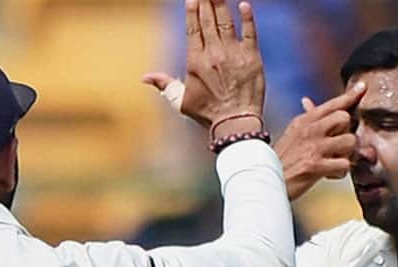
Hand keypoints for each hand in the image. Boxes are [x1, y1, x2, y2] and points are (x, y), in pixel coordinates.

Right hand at [144, 0, 263, 132]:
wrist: (235, 123)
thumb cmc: (207, 114)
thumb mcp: (181, 102)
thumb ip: (164, 85)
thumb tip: (144, 78)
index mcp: (195, 62)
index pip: (193, 29)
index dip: (192, 11)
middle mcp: (214, 54)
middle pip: (208, 20)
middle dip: (206, 1)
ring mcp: (234, 54)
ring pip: (226, 22)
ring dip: (221, 4)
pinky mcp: (252, 58)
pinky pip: (250, 32)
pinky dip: (247, 18)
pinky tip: (244, 5)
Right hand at [273, 82, 365, 200]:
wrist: (264, 182)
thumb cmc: (280, 160)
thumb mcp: (290, 134)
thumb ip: (305, 118)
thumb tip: (307, 101)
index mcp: (303, 121)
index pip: (331, 104)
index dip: (350, 96)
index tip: (362, 88)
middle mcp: (309, 130)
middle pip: (344, 118)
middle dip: (346, 132)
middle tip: (337, 144)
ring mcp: (313, 147)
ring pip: (349, 141)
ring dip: (346, 154)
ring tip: (334, 161)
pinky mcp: (315, 166)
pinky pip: (343, 164)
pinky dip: (340, 172)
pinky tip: (329, 174)